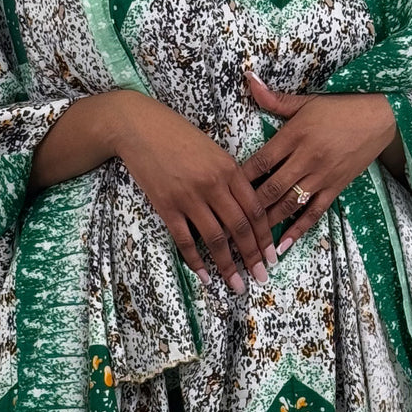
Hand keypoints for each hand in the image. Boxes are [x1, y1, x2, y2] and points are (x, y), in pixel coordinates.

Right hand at [108, 93, 277, 291]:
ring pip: (215, 239)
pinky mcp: (167, 207)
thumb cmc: (178, 136)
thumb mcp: (213, 151)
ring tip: (237, 285)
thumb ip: (230, 178)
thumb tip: (244, 208)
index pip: (255, 210)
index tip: (272, 256)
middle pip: (239, 228)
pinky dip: (196, 261)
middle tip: (261, 278)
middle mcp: (213, 185)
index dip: (265, 236)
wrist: (139, 127)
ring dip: (228, 266)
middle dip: (252, 257)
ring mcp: (189, 197)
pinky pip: (185, 241)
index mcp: (229, 169)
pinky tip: (206, 277)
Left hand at [240, 73, 402, 255]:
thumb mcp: (306, 101)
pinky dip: (297, 230)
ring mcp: (322, 176)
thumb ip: (275, 99)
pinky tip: (282, 245)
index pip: (262, 160)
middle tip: (231, 221)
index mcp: (295, 135)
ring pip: (290, 203)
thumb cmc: (340, 107)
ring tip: (250, 240)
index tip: (224, 190)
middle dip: (251, 206)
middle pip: (272, 187)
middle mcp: (307, 158)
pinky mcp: (335, 187)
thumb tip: (249, 80)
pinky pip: (314, 213)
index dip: (242, 177)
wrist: (380, 117)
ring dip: (269, 223)